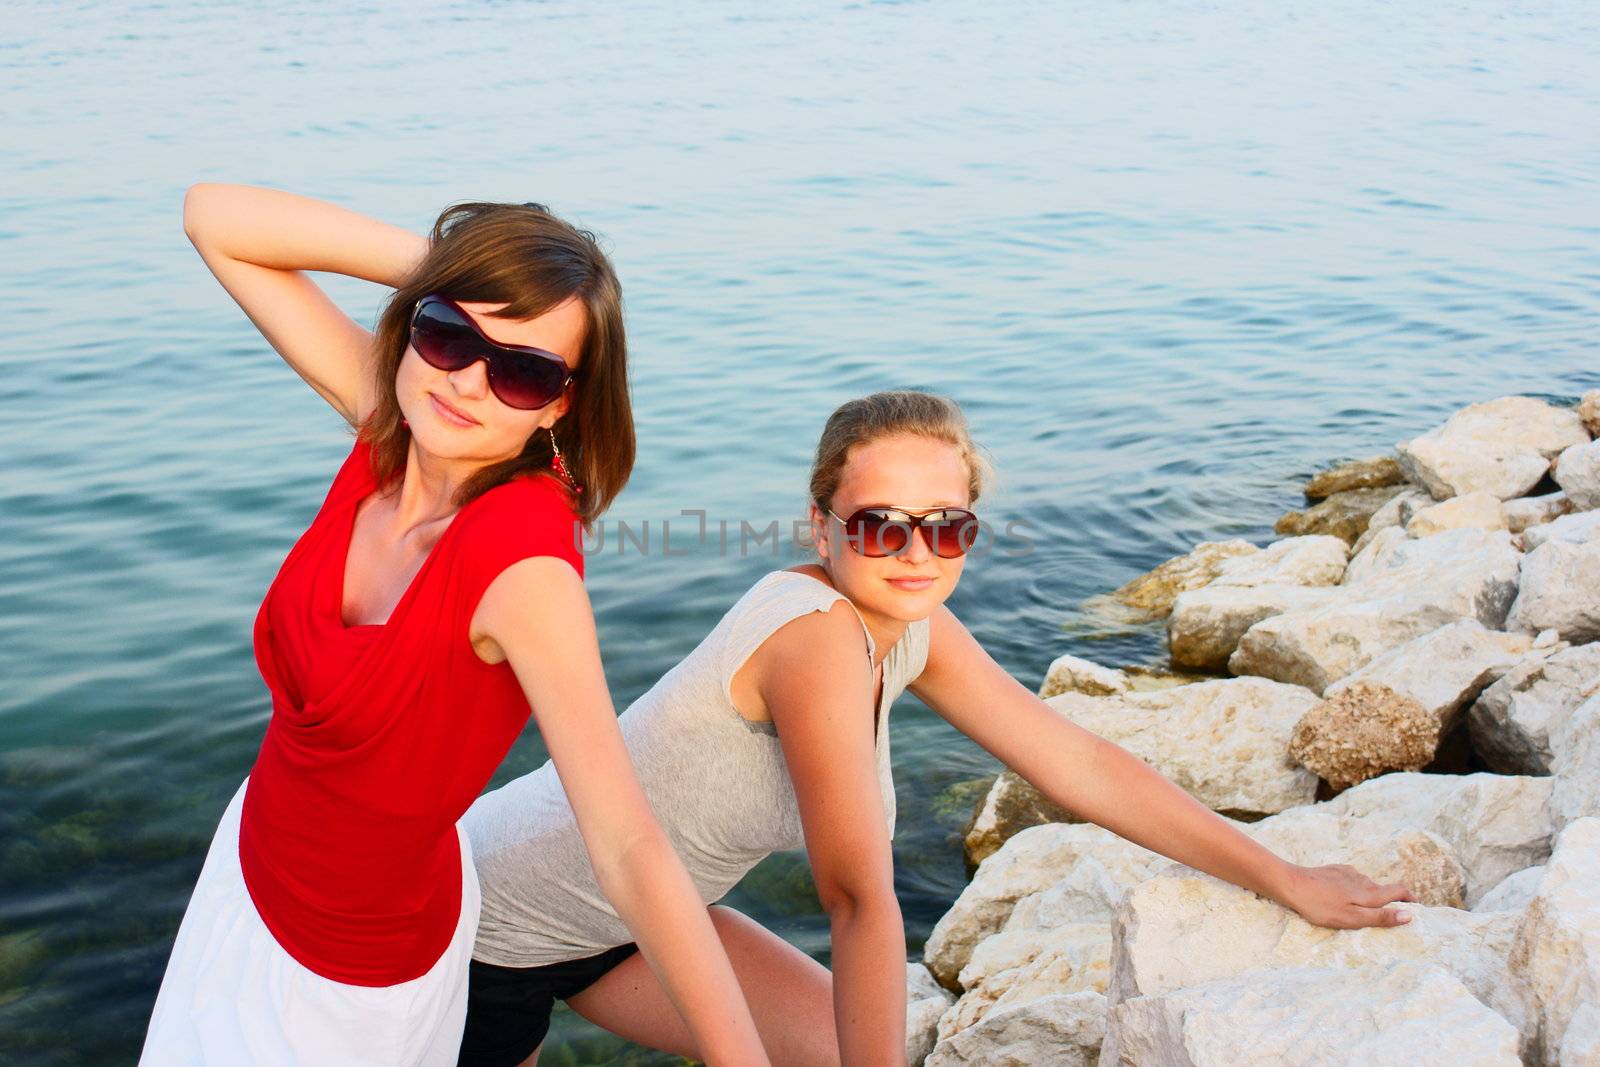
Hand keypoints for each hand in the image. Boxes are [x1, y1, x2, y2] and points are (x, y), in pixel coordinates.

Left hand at [1280, 863, 1416, 928]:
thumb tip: (1408, 916)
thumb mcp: (1353, 918)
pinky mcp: (1335, 870)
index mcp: (1370, 893)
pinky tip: (1343, 896)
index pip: (1398, 891)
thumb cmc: (1321, 906)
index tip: (1417, 906)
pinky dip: (1353, 888)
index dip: (1410, 898)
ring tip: (1363, 908)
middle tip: (1388, 914)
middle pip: (1383, 889)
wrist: (1292, 884)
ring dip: (1369, 894)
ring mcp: (1348, 873)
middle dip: (1389, 900)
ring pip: (1365, 884)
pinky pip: (1351, 880)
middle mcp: (1363, 879)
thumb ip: (1380, 917)